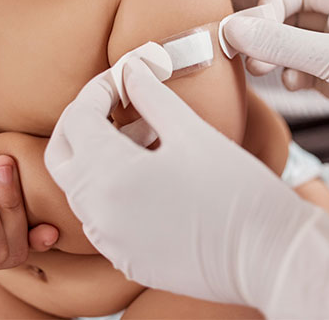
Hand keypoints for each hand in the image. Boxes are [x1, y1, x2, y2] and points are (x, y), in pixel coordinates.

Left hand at [45, 55, 328, 318]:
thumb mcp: (192, 132)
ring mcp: (110, 241)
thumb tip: (132, 69)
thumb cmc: (237, 190)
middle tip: (116, 102)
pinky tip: (147, 176)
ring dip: (96, 154)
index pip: (78, 118)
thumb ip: (151, 96)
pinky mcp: (127, 259)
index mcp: (111, 176)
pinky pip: (100, 217)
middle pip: (61, 154)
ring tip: (142, 137)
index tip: (125, 76)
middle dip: (82, 120)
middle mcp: (99, 213)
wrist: (267, 253)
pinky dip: (110, 188)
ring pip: (79, 187)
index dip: (99, 88)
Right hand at [223, 0, 328, 223]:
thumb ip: (285, 45)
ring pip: (299, 46)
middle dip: (270, 33)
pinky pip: (309, 70)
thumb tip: (233, 29)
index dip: (271, 5)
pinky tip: (297, 86)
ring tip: (266, 72)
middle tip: (247, 56)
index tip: (249, 32)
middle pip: (296, 16)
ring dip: (279, 56)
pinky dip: (295, 76)